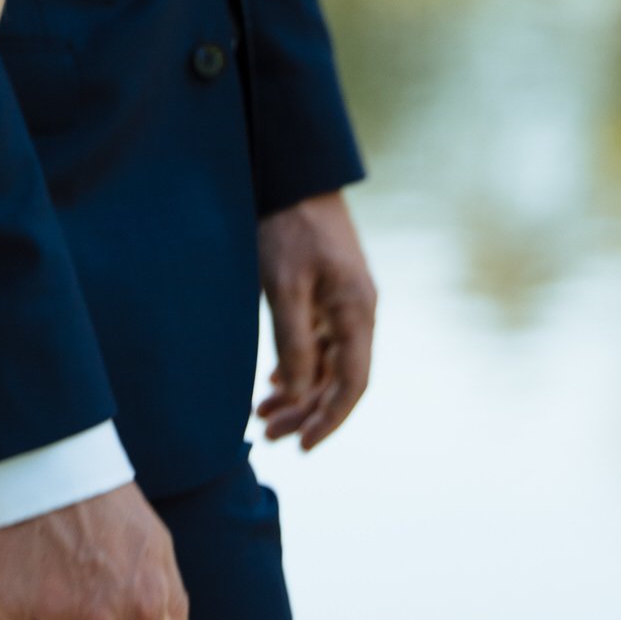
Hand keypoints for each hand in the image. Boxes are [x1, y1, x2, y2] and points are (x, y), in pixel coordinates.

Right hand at [0, 482, 192, 619]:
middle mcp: (102, 618)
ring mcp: (56, 613)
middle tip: (80, 577)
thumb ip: (173, 610)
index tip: (109, 615)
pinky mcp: (14, 605)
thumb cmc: (108, 506)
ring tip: (54, 572)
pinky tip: (29, 574)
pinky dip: (21, 612)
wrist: (50, 465)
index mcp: (146, 607)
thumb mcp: (156, 549)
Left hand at [256, 190, 375, 450]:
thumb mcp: (285, 285)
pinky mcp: (326, 292)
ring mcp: (343, 302)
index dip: (330, 419)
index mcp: (357, 311)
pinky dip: (297, 366)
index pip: (352, 383)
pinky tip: (273, 381)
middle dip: (307, 412)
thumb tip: (299, 395)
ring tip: (263, 415)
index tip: (303, 446)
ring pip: (327, 363)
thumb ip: (294, 342)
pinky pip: (318, 342)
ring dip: (299, 392)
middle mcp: (357, 311)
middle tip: (269, 435)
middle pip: (339, 379)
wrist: (291, 173)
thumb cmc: (288, 226)